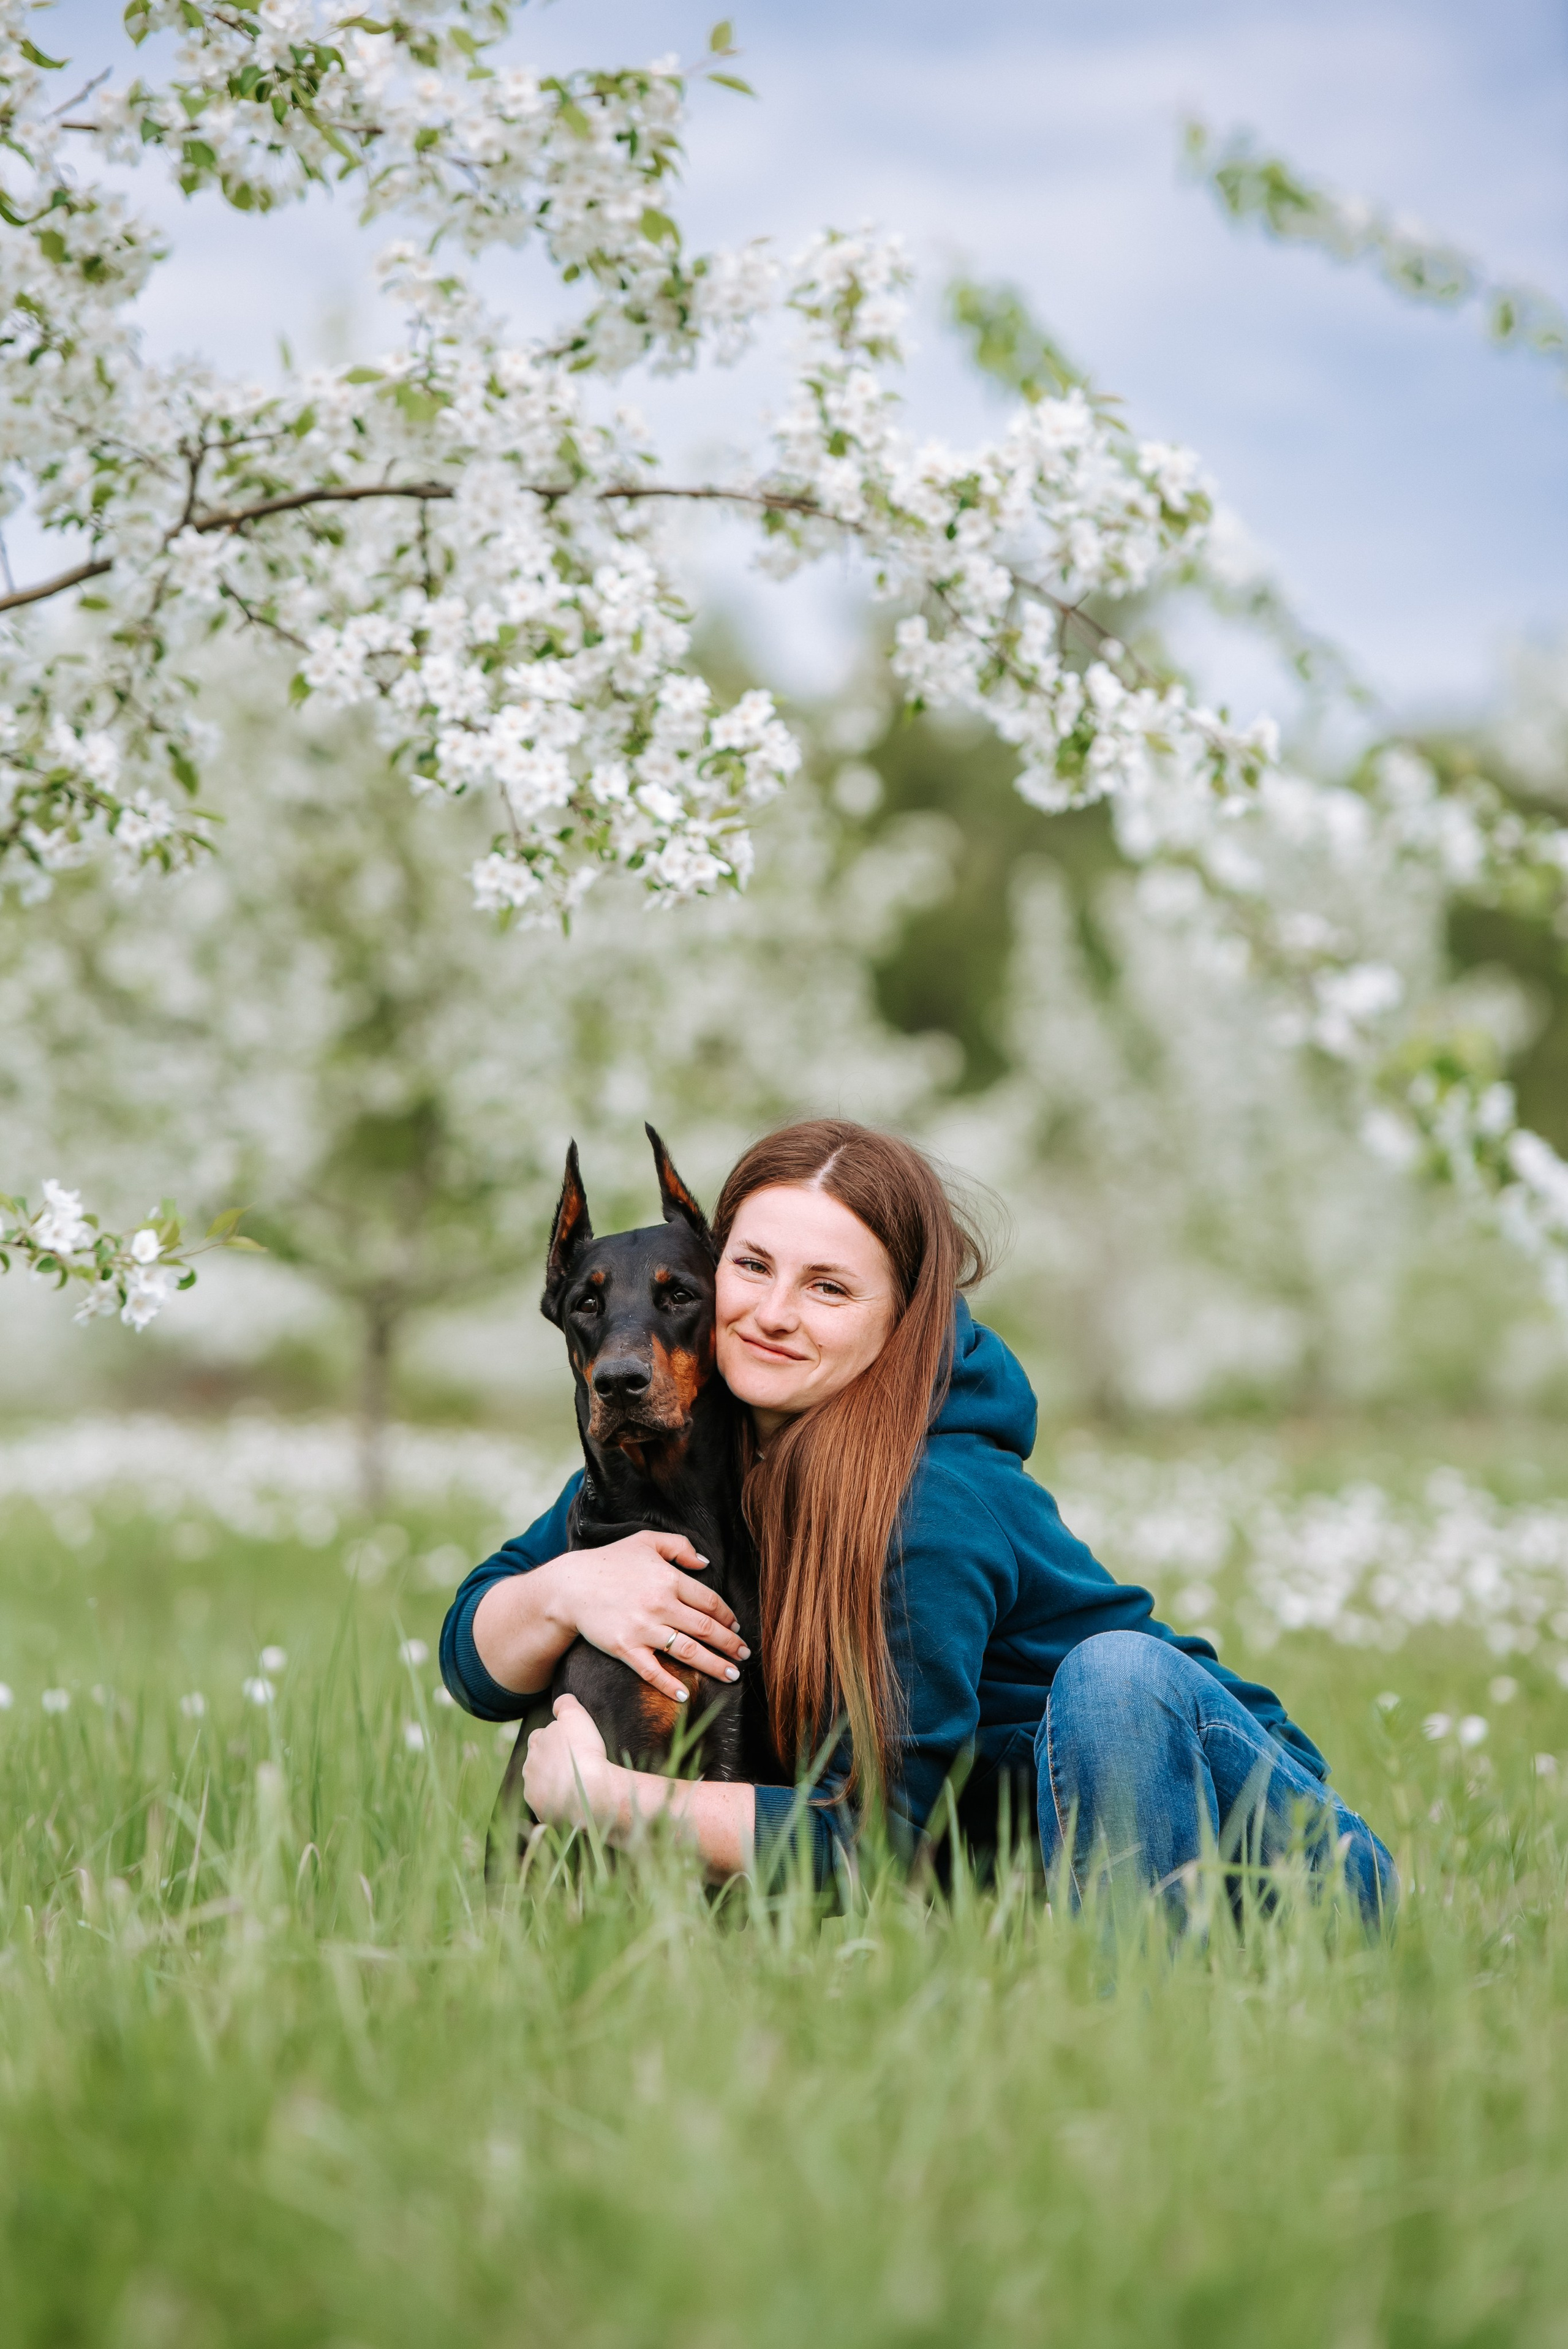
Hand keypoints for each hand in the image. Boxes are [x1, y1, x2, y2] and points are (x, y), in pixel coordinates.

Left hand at [523, 1694, 618, 1829]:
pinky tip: (575, 1801)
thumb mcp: (577, 1717)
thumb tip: (560, 1701)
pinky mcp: (541, 1812)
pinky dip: (558, 1804)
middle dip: (550, 1762)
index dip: (554, 1739)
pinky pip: (548, 1806)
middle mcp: (528, 1768)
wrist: (590, 1792)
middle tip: (573, 1764)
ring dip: (553, 1784)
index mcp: (535, 1743)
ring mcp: (533, 1792)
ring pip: (541, 1785)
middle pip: (537, 1761)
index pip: (539, 1736)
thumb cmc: (584, 1751)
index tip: (568, 1744)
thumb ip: (565, 1704)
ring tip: (575, 1784)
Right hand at [554, 1529, 749, 1705]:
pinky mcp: (624, 1648)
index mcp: (668, 1579)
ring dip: (714, 1665)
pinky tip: (685, 1694)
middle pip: (705, 1629)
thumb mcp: (646, 1541)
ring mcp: (642, 1628)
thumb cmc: (609, 1561)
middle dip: (730, 1644)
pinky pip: (652, 1671)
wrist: (570, 1586)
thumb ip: (679, 1546)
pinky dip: (670, 1684)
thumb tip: (706, 1562)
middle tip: (744, 1656)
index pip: (709, 1602)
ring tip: (731, 1675)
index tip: (736, 1627)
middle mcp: (660, 1604)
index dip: (727, 1616)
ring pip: (687, 1651)